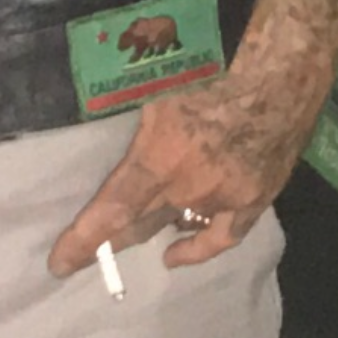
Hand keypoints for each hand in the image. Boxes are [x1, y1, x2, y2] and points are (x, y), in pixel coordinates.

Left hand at [47, 31, 334, 276]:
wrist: (277, 82)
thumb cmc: (213, 76)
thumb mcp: (158, 94)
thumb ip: (137, 127)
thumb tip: (117, 147)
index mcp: (159, 159)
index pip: (113, 209)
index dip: (85, 239)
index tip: (59, 262)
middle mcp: (186, 188)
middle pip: (138, 224)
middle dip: (103, 243)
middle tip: (75, 258)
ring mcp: (220, 200)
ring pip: (173, 225)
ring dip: (147, 233)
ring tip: (125, 240)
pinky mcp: (250, 203)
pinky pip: (219, 238)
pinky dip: (195, 251)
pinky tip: (175, 256)